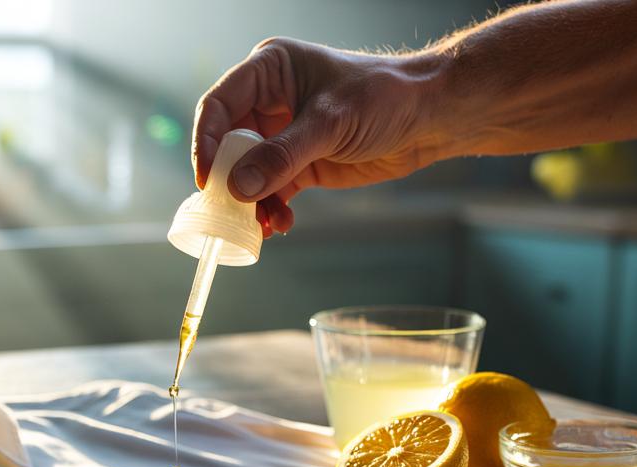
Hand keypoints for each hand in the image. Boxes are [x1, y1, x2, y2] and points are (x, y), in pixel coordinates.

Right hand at [192, 37, 439, 235]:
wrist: (429, 118)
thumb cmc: (383, 98)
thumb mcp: (329, 123)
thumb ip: (281, 156)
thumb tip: (237, 187)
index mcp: (269, 71)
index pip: (219, 105)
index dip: (207, 142)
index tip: (207, 179)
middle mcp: (269, 101)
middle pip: (228, 144)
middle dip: (230, 180)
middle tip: (233, 211)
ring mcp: (283, 134)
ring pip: (248, 172)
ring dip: (251, 202)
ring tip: (263, 225)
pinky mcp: (300, 163)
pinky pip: (271, 189)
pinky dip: (271, 208)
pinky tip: (279, 224)